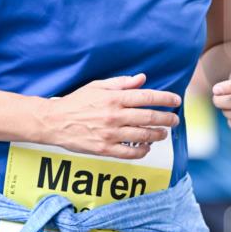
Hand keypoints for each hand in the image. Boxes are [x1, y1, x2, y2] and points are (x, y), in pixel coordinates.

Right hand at [45, 73, 180, 158]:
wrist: (54, 122)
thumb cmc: (76, 101)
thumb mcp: (98, 86)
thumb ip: (121, 83)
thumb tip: (142, 79)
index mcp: (114, 98)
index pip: (147, 97)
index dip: (166, 99)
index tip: (176, 101)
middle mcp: (115, 116)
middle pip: (150, 117)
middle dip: (167, 118)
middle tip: (175, 120)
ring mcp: (111, 134)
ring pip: (144, 136)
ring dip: (158, 135)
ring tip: (163, 133)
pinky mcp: (105, 149)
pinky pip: (131, 153)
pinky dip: (142, 150)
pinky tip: (146, 147)